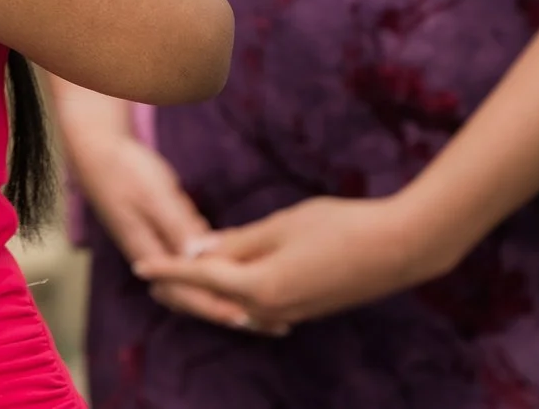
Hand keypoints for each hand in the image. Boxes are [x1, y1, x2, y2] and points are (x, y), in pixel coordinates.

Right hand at [56, 94, 254, 331]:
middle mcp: (155, 257)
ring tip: (265, 304)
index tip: (247, 318)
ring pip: (196, 280)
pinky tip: (244, 268)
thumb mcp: (153, 195)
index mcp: (148, 253)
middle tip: (270, 321)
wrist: (98, 150)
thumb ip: (177, 226)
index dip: (216, 308)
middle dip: (228, 309)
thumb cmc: (124, 170)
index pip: (185, 293)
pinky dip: (219, 270)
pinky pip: (195, 261)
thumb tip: (200, 259)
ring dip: (227, 292)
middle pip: (193, 295)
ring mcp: (161, 245)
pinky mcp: (167, 233)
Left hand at [133, 193, 445, 333]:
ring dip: (211, 291)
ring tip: (182, 276)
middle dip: (183, 285)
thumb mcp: (280, 225)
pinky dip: (240, 294)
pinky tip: (230, 284)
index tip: (138, 266)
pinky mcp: (309, 309)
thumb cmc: (340, 226)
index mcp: (260, 286)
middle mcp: (272, 308)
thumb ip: (239, 242)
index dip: (168, 267)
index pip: (201, 275)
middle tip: (151, 275)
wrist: (400, 248)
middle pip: (216, 296)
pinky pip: (262, 305)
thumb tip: (200, 251)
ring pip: (239, 303)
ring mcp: (293, 313)